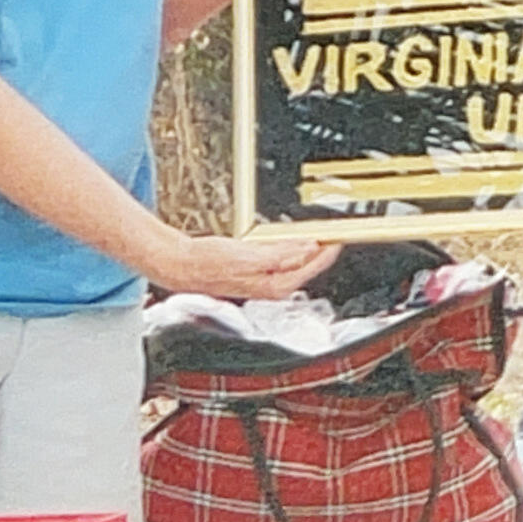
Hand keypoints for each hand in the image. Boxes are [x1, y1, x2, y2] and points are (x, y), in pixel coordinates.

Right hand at [146, 231, 340, 299]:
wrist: (183, 265)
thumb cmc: (209, 263)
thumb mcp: (248, 256)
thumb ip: (281, 255)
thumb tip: (308, 250)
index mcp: (274, 285)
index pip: (311, 267)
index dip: (328, 251)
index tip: (339, 238)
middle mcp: (272, 287)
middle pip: (306, 267)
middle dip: (320, 251)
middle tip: (333, 234)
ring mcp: (263, 280)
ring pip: (293, 264)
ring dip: (305, 250)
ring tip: (316, 235)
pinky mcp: (255, 273)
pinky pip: (280, 261)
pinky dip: (289, 250)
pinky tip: (288, 243)